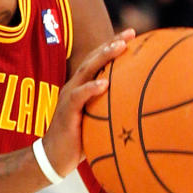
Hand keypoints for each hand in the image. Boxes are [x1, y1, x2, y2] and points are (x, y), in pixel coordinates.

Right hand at [41, 29, 135, 177]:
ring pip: (86, 71)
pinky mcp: (66, 112)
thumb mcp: (97, 121)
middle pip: (93, 58)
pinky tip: (105, 83)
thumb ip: (111, 110)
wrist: (53, 158)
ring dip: (103, 57)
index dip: (113, 46)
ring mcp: (69, 97)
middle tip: (130, 33)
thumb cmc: (79, 142)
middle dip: (111, 44)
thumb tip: (139, 111)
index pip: (98, 61)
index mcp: (82, 87)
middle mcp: (74, 87)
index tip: (133, 35)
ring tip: (119, 47)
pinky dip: (91, 89)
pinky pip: (78, 97)